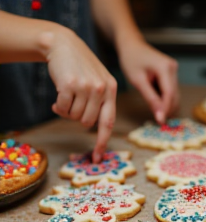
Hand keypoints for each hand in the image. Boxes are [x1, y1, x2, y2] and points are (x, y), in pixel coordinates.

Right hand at [41, 27, 116, 162]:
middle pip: (87, 122)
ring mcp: (86, 86)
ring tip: (68, 95)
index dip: (102, 141)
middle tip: (74, 104)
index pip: (108, 122)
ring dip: (68, 110)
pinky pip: (62, 108)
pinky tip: (59, 93)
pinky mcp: (70, 84)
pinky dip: (58, 105)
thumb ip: (101, 103)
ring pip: (74, 117)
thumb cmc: (82, 67)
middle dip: (78, 117)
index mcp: (112, 90)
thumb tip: (91, 127)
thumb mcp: (99, 81)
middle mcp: (102, 89)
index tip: (98, 157)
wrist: (64, 45)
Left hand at [118, 39, 178, 123]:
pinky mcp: (171, 74)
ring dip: (166, 104)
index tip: (160, 121)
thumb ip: (150, 99)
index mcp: (165, 68)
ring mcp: (173, 70)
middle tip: (157, 121)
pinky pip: (170, 90)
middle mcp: (173, 68)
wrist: (131, 46)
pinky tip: (155, 102)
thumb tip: (160, 116)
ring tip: (155, 112)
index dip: (165, 109)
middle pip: (174, 95)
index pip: (169, 94)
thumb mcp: (138, 81)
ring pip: (174, 94)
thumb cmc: (131, 60)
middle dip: (167, 109)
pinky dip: (164, 99)